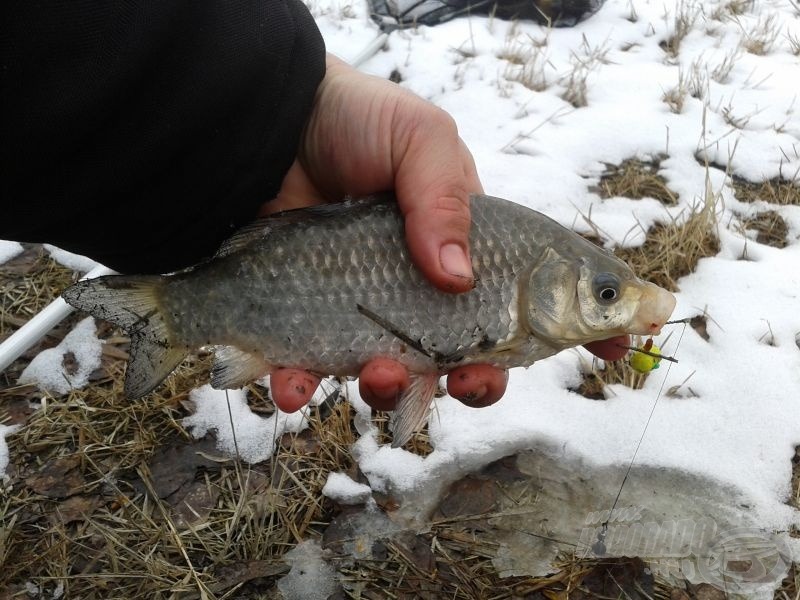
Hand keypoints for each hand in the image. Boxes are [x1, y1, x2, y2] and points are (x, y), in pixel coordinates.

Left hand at [263, 55, 627, 413]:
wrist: (272, 125)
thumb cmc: (359, 122)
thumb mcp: (420, 138)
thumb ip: (445, 200)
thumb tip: (458, 279)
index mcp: (473, 249)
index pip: (538, 297)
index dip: (581, 329)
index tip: (616, 352)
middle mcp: (429, 290)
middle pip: (471, 358)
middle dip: (476, 383)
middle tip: (465, 378)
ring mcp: (371, 310)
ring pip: (396, 379)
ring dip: (391, 392)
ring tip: (376, 372)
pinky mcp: (314, 321)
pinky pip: (312, 372)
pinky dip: (302, 387)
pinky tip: (291, 384)